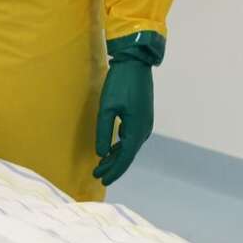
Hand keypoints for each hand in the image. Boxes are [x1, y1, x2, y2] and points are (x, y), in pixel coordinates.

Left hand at [95, 31, 164, 185]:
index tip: (102, 180)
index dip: (114, 170)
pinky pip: (132, 137)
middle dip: (113, 166)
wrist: (136, 63)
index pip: (125, 157)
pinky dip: (121, 146)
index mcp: (137, 129)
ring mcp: (145, 123)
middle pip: (128, 154)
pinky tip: (112, 148)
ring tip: (102, 164)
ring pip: (130, 146)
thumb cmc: (119, 83)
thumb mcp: (107, 107)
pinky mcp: (143, 116)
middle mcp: (144, 129)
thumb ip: (104, 131)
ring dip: (117, 156)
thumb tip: (102, 153)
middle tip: (98, 174)